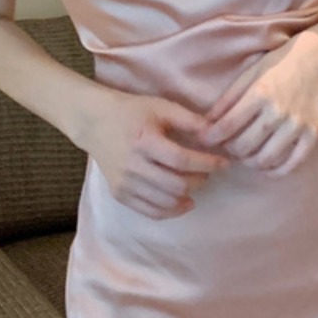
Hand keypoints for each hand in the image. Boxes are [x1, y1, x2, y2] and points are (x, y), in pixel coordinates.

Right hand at [85, 90, 231, 220]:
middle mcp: (132, 165)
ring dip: (187, 197)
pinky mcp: (119, 194)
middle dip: (199, 181)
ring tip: (196, 186)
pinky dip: (170, 211)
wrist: (94, 122)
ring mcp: (124, 183)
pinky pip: (149, 211)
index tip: (223, 163)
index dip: (206, 164)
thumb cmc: (131, 112)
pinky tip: (182, 202)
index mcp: (144, 141)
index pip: (181, 160)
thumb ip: (189, 120)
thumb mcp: (160, 106)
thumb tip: (215, 133)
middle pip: (175, 184)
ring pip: (164, 202)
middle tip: (207, 173)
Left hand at [199, 32, 317, 174]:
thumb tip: (206, 124)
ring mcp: (297, 125)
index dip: (211, 137)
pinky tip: (266, 166)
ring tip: (245, 155)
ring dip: (249, 162)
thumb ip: (227, 100)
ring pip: (265, 159)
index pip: (228, 126)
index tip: (204, 140)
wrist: (314, 62)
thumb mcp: (248, 75)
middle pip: (244, 146)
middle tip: (228, 145)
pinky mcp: (312, 134)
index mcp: (260, 93)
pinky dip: (275, 171)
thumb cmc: (276, 67)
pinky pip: (292, 163)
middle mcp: (278, 111)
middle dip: (230, 150)